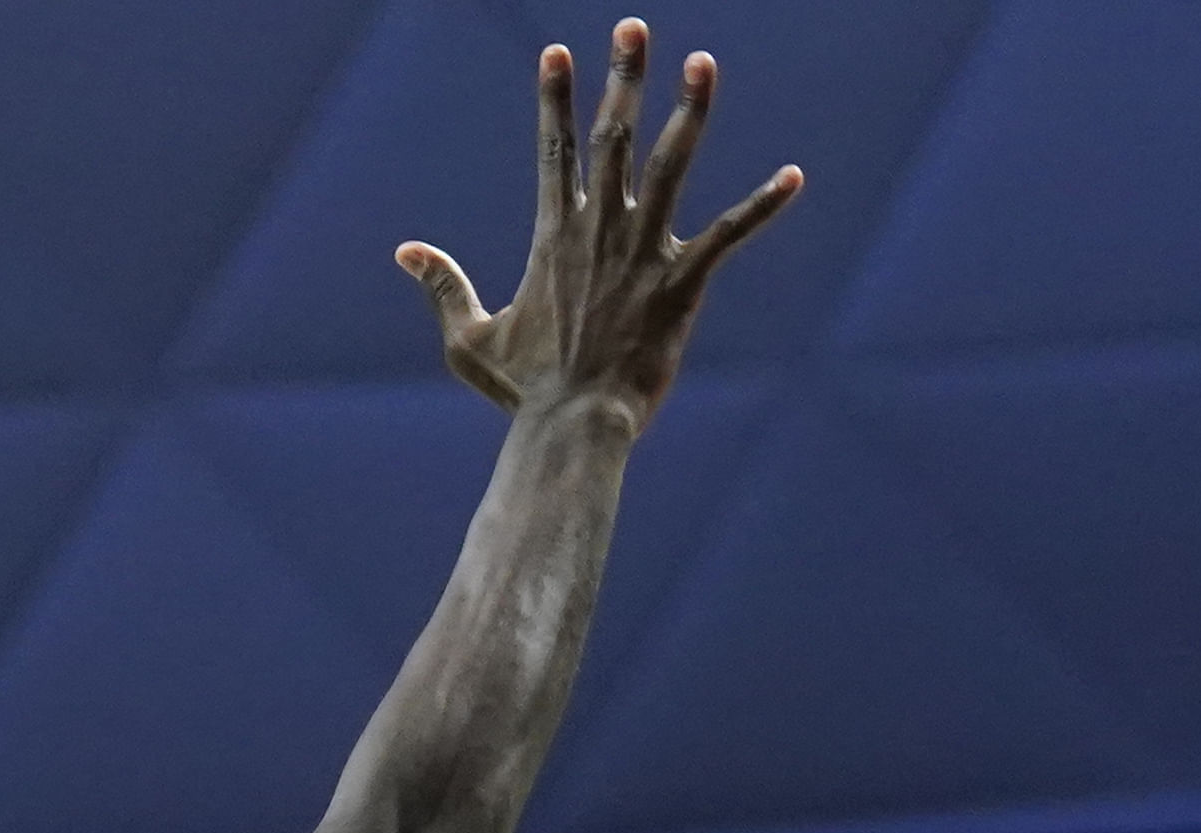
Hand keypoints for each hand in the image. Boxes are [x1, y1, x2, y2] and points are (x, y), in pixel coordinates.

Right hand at [399, 22, 800, 432]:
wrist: (573, 425)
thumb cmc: (522, 392)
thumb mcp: (470, 340)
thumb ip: (444, 287)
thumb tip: (406, 251)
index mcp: (554, 235)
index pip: (555, 148)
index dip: (556, 97)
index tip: (558, 50)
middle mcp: (600, 229)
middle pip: (613, 135)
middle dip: (624, 76)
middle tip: (635, 27)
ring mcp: (644, 252)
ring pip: (670, 165)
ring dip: (689, 110)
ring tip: (703, 61)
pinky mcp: (683, 284)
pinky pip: (730, 235)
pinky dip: (763, 205)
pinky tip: (794, 177)